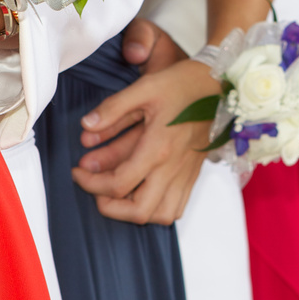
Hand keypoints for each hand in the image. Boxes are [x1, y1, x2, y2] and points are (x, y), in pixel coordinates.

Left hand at [72, 22, 213, 224]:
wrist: (220, 85)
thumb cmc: (183, 84)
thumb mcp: (144, 88)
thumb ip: (113, 109)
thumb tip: (86, 125)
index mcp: (158, 148)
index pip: (118, 184)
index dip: (90, 183)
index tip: (78, 171)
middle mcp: (173, 167)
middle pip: (139, 211)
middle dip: (109, 206)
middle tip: (95, 190)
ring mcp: (186, 173)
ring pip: (162, 215)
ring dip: (135, 212)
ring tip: (118, 195)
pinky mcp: (194, 173)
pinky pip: (178, 206)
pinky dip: (157, 209)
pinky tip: (143, 192)